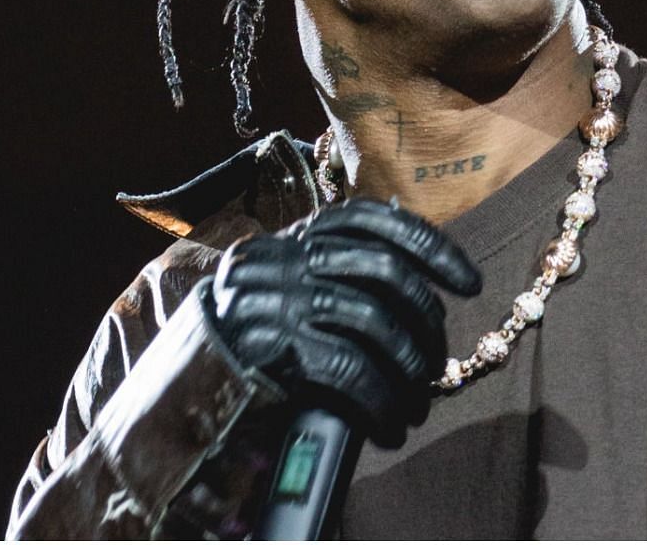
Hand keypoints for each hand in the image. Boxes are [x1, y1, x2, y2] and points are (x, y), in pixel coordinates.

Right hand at [206, 199, 481, 444]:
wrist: (176, 384)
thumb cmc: (250, 339)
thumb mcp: (291, 290)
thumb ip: (340, 273)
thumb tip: (422, 282)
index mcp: (296, 237)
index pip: (374, 220)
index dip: (430, 246)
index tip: (470, 282)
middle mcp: (285, 255)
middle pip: (384, 270)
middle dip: (425, 321)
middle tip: (438, 363)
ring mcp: (275, 295)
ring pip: (372, 320)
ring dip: (408, 368)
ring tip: (417, 403)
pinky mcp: (269, 341)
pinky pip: (346, 366)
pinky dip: (379, 399)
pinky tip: (390, 425)